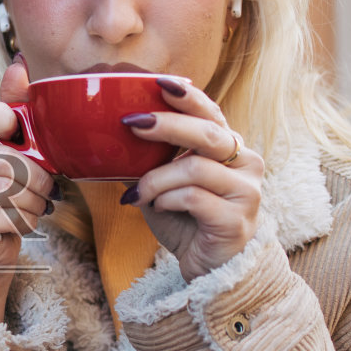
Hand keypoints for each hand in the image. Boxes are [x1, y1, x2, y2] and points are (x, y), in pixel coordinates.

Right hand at [0, 57, 57, 318]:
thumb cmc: (4, 185)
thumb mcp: (14, 143)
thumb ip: (15, 106)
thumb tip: (19, 66)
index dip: (2, 118)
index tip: (16, 132)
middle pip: (4, 160)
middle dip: (38, 179)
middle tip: (47, 189)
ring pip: (7, 192)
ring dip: (33, 203)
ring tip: (35, 206)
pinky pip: (0, 219)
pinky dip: (20, 223)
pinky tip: (18, 222)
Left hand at [120, 77, 261, 281]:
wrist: (207, 268)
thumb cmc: (185, 221)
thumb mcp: (161, 184)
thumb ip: (146, 160)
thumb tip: (104, 136)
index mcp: (228, 148)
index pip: (211, 113)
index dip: (188, 97)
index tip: (158, 82)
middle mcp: (245, 163)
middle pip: (207, 134)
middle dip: (167, 125)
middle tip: (131, 123)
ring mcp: (247, 192)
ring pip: (195, 169)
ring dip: (157, 179)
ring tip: (138, 193)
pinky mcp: (238, 219)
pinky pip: (194, 198)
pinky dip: (167, 200)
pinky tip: (156, 207)